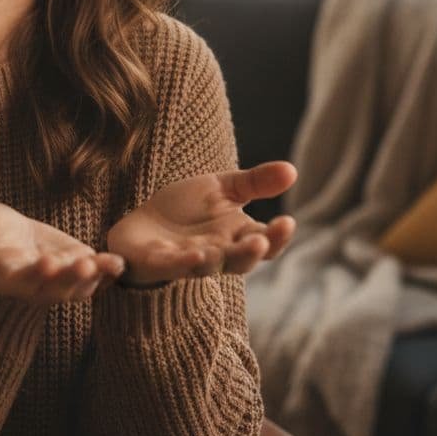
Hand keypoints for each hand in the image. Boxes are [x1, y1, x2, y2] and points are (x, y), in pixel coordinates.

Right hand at [0, 201, 125, 303]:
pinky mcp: (70, 266)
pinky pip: (91, 277)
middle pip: (50, 289)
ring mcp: (52, 278)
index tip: (45, 263)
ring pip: (73, 287)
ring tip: (108, 263)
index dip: (32, 275)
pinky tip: (119, 263)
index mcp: (0, 274)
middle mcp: (29, 284)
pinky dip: (106, 273)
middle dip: (68, 278)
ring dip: (92, 278)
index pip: (16, 280)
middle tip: (84, 264)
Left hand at [106, 161, 297, 285]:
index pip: (264, 241)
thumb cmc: (187, 209)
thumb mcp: (223, 188)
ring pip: (206, 266)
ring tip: (216, 251)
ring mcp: (188, 261)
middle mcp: (217, 253)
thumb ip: (256, 182)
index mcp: (236, 236)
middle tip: (261, 241)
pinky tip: (190, 255)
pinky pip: (171, 266)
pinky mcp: (159, 263)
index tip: (287, 222)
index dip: (277, 236)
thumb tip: (293, 169)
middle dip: (249, 252)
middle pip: (239, 259)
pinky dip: (180, 263)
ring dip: (213, 260)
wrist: (143, 224)